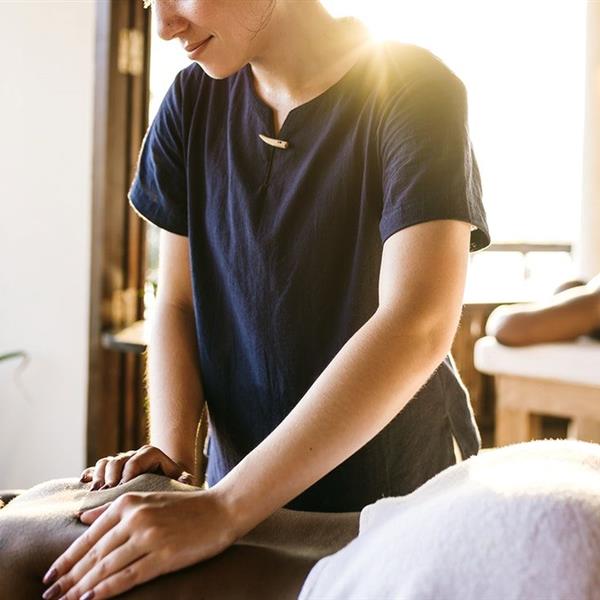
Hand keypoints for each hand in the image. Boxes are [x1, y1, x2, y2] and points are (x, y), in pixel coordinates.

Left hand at [41, 489, 236, 599]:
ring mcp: (150, 536)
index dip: (66, 559)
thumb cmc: (185, 506)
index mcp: (129, 503)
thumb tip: (82, 518)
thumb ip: (113, 508)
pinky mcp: (164, 555)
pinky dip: (106, 590)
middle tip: (49, 596)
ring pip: (107, 567)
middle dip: (69, 578)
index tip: (50, 576)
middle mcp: (136, 517)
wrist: (222, 509)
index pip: (89, 536)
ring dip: (82, 588)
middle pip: (94, 554)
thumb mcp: (148, 498)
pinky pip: (128, 577)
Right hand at [79, 445, 195, 490]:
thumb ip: (184, 479)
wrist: (166, 479)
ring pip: (105, 463)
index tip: (123, 489)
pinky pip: (95, 468)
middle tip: (107, 491)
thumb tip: (185, 479)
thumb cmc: (174, 481)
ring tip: (95, 492)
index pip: (136, 461)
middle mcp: (133, 455)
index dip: (128, 474)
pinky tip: (83, 483)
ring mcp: (120, 463)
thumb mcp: (181, 479)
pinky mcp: (109, 472)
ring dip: (98, 477)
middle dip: (111, 476)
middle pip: (118, 461)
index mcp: (150, 454)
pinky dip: (89, 474)